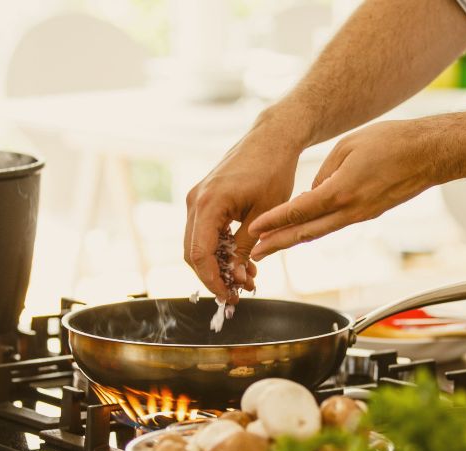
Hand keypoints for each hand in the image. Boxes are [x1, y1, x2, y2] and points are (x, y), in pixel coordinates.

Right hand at [184, 123, 300, 300]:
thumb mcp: (265, 215)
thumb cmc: (273, 170)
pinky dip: (219, 249)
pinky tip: (241, 260)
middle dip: (214, 277)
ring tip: (246, 278)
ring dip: (218, 265)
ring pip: (197, 244)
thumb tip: (237, 277)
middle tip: (239, 293)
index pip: (200, 254)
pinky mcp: (205, 199)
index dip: (212, 281)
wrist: (272, 138)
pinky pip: (204, 231)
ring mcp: (197, 199)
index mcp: (208, 203)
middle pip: (192, 253)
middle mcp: (195, 201)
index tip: (230, 297)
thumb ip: (246, 246)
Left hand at [248, 117, 455, 259]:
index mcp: (342, 191)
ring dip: (294, 240)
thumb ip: (324, 171)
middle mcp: (350, 210)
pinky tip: (302, 229)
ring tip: (272, 247)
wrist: (430, 153)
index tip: (254, 230)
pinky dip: (315, 229)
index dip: (274, 221)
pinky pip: (336, 224)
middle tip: (255, 254)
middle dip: (278, 244)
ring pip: (321, 232)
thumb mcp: (348, 146)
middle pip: (306, 232)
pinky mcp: (369, 213)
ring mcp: (361, 215)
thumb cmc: (392, 142)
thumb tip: (311, 192)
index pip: (300, 210)